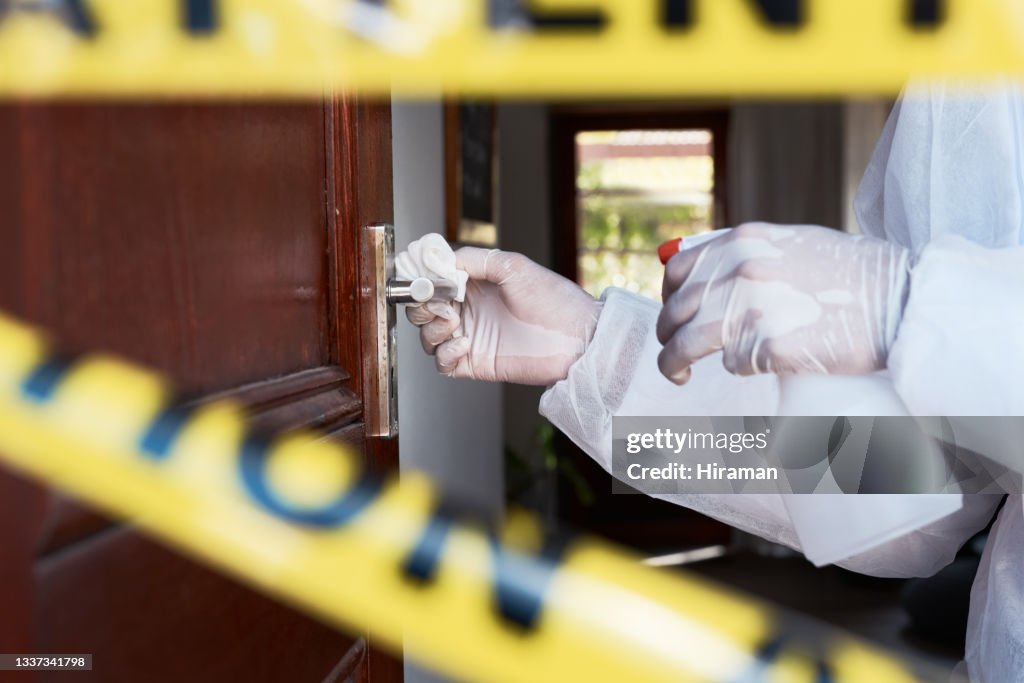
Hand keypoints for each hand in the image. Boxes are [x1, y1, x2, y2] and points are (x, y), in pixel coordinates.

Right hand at [407, 248, 601, 384]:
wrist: (577, 338)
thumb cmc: (553, 300)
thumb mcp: (513, 267)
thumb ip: (474, 260)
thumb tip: (440, 260)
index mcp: (474, 284)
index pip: (433, 280)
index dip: (420, 279)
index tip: (417, 278)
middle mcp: (469, 310)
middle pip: (423, 308)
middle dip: (421, 305)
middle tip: (438, 302)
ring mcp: (470, 336)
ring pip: (427, 335)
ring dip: (431, 327)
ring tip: (453, 322)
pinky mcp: (474, 363)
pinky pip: (442, 362)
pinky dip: (445, 352)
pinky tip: (464, 343)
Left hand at [656, 223, 909, 383]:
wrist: (900, 298)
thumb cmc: (852, 275)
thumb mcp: (792, 243)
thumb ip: (747, 255)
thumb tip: (701, 273)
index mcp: (742, 242)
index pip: (679, 271)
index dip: (669, 298)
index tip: (674, 315)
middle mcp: (740, 271)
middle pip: (676, 312)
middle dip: (667, 337)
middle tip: (673, 355)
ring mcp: (753, 309)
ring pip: (689, 344)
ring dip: (675, 364)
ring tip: (679, 377)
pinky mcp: (769, 346)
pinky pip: (733, 364)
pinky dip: (740, 368)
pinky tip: (760, 364)